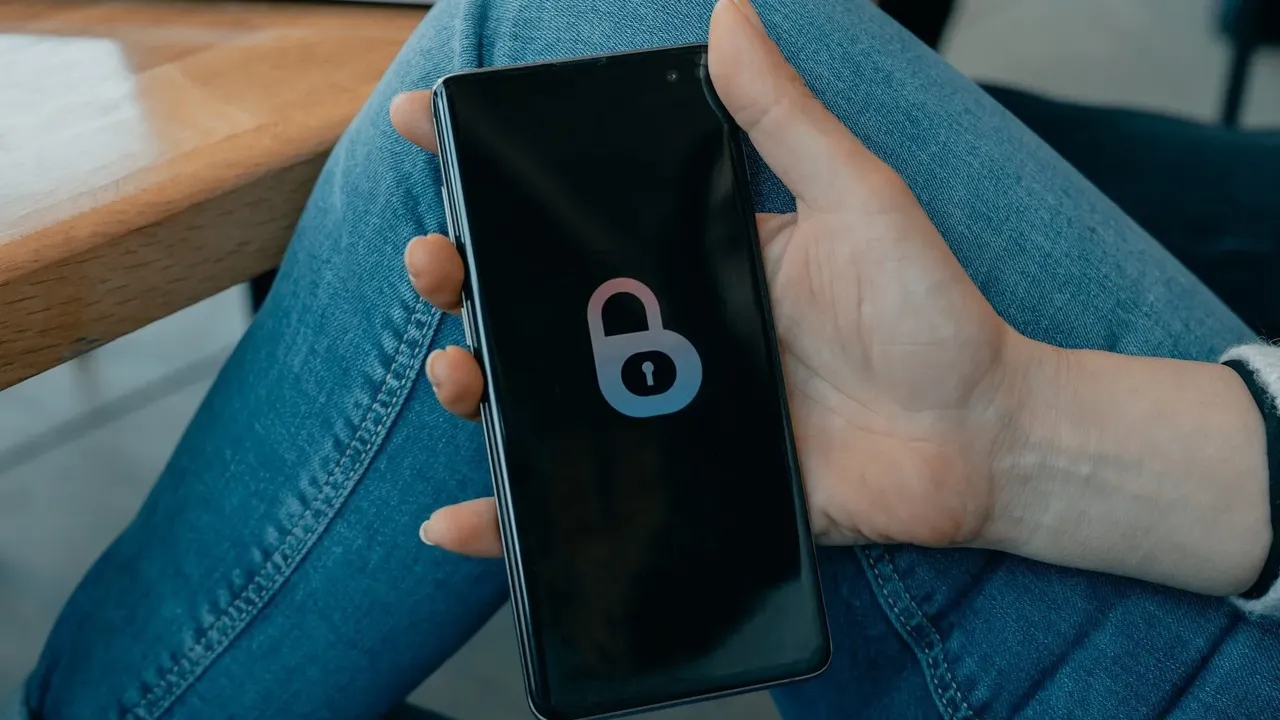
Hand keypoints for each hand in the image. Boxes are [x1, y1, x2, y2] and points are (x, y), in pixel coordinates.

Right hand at [390, 0, 1026, 558]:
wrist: (977, 438)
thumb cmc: (927, 312)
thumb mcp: (855, 198)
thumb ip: (784, 117)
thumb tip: (728, 13)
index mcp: (691, 256)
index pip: (572, 204)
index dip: (491, 168)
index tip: (426, 126)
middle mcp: (662, 333)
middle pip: (529, 303)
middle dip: (458, 277)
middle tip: (434, 262)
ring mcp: (664, 412)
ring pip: (537, 397)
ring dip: (473, 386)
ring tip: (456, 371)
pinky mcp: (680, 486)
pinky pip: (580, 503)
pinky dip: (511, 519)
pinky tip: (459, 520)